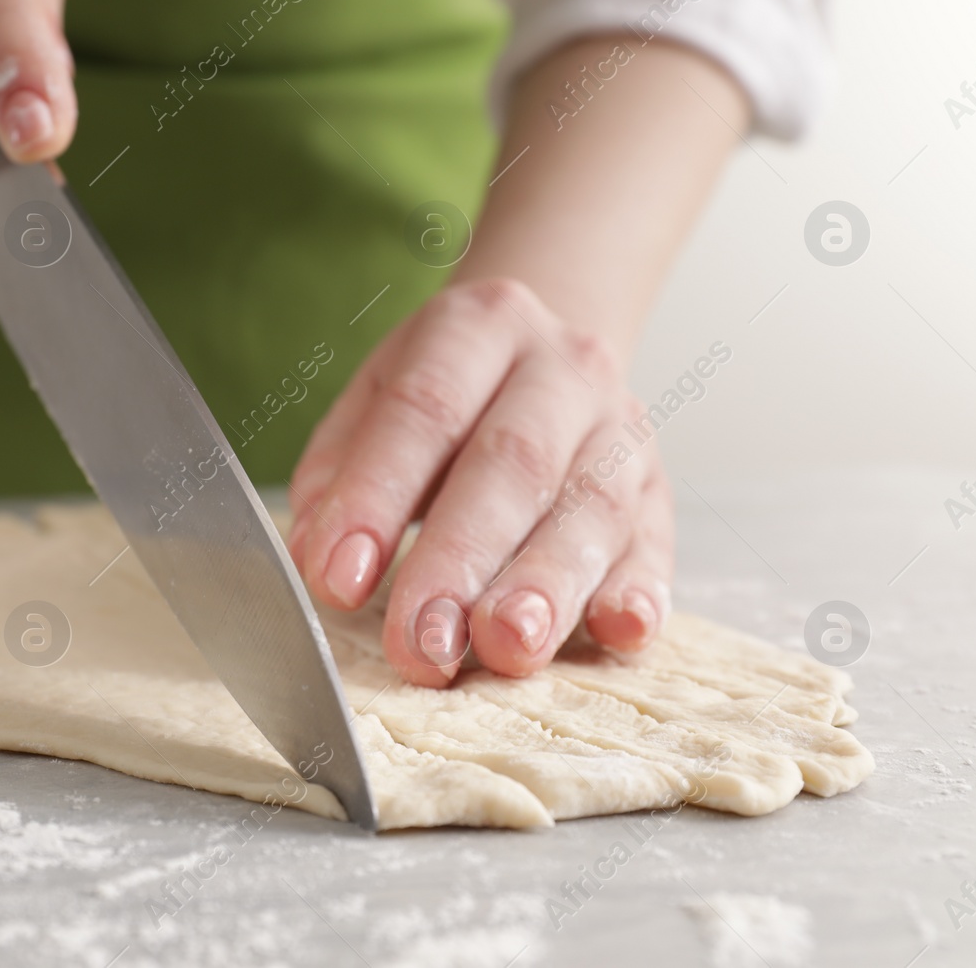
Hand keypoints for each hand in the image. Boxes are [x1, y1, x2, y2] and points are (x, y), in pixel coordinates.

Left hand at [288, 277, 673, 686]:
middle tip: (422, 640)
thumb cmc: (444, 399)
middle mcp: (562, 368)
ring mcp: (622, 430)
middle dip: (460, 560)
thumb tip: (316, 561)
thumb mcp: (374, 404)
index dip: (376, 496)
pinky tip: (618, 632)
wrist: (548, 359)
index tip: (339, 579)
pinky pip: (656, 546)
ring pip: (590, 510)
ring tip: (506, 648)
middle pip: (511, 463)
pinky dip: (638, 593)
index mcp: (477, 327)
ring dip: (546, 588)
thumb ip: (336, 477)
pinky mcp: (659, 496)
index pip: (422, 410)